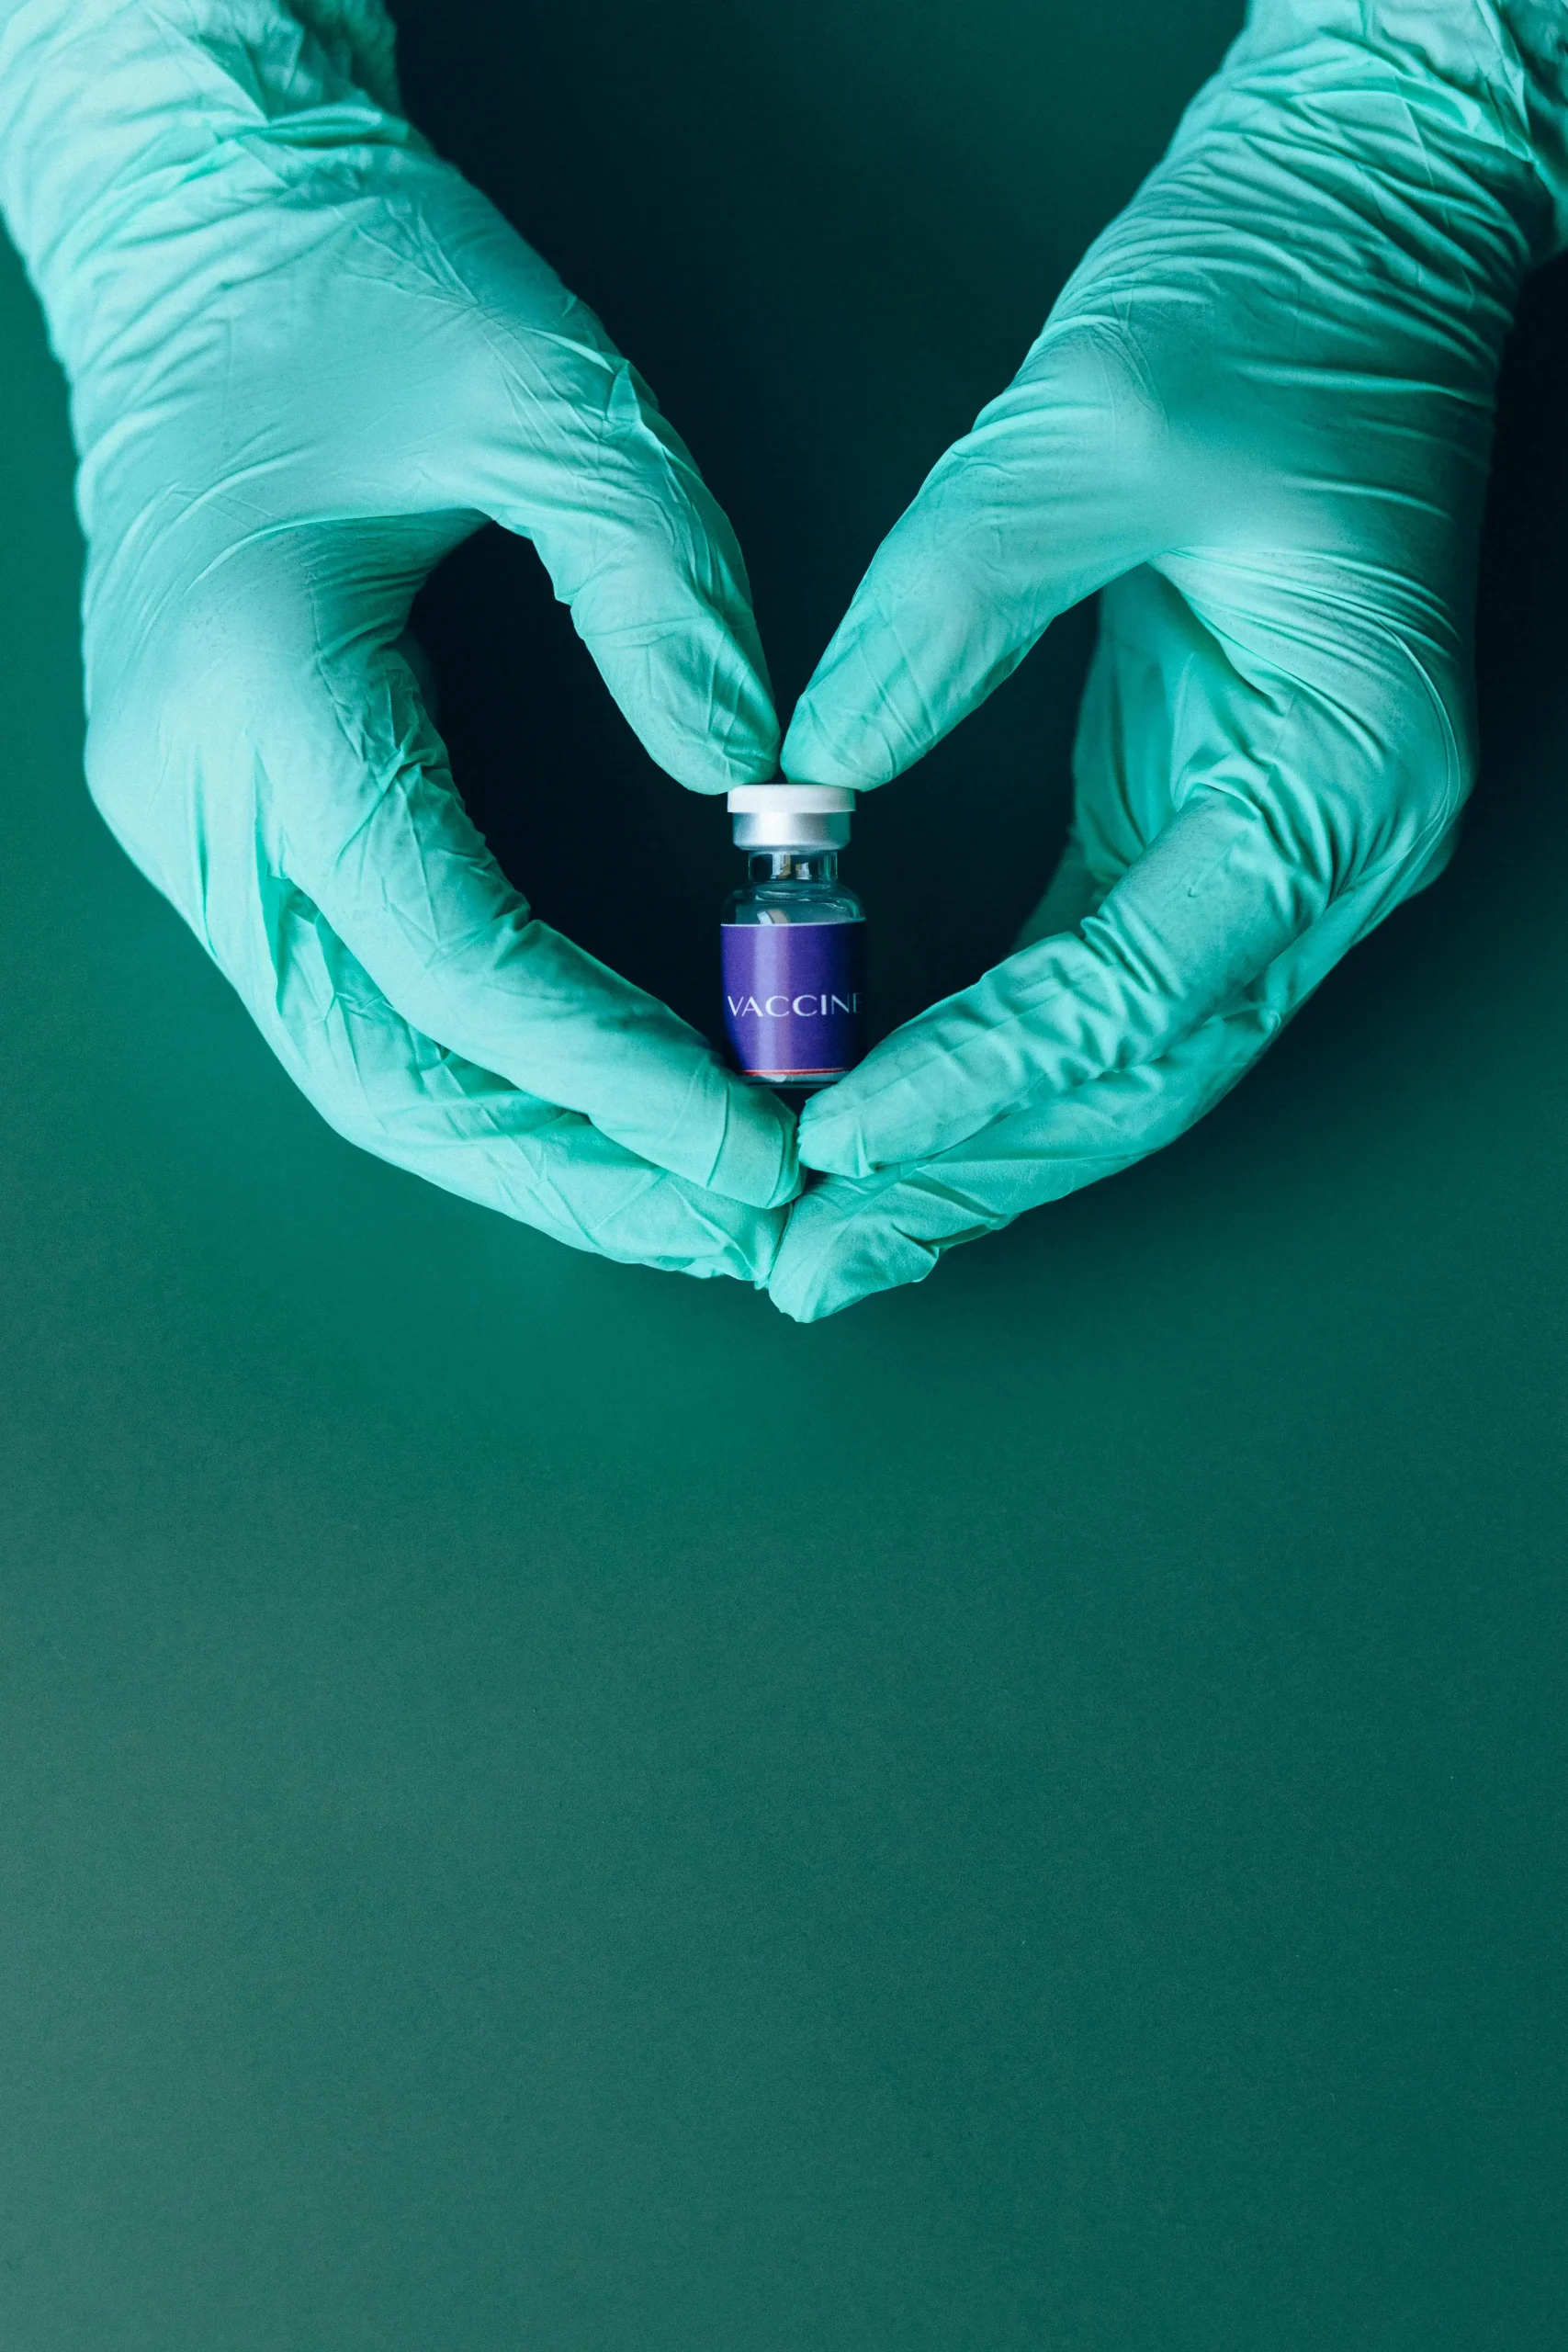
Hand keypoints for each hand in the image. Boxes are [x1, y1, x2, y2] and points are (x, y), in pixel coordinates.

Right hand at [0, 0, 796, 1281]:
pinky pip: (349, 998)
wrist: (194, 228)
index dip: (614, 1077)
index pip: (455, 961)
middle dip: (568, 1172)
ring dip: (523, 1150)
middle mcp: (190, 793)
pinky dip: (475, 1073)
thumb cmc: (354, 277)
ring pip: (353, 1062)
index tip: (757, 1141)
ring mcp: (184, 820)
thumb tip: (757, 798)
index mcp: (257, 693)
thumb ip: (665, 594)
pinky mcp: (217, 816)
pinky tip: (586, 1103)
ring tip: (679, 1199)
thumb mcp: (547, 391)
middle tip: (734, 1224)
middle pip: (382, 1070)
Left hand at [769, 0, 1560, 1319]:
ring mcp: (1279, 845)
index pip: (1137, 989)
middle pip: (1140, 1078)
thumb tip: (798, 792)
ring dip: (980, 1154)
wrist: (1363, 232)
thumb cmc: (1266, 307)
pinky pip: (1104, 987)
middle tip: (807, 1264)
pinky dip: (1000, 1066)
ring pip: (1128, 1062)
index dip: (975, 1081)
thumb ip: (937, 620)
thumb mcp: (1084, 433)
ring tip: (835, 1237)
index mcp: (1341, 773)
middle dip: (970, 1177)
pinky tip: (902, 1116)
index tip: (825, 1139)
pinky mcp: (1208, 817)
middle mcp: (1333, 846)